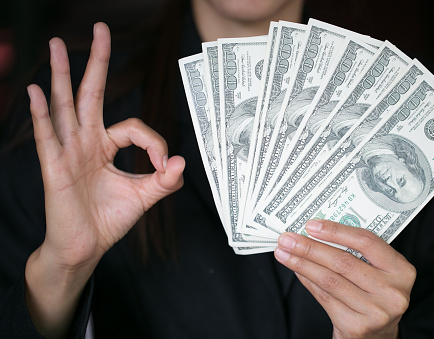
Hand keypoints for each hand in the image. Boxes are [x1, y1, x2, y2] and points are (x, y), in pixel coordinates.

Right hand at [25, 23, 183, 336]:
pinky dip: (41, 114)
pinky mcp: (54, 167)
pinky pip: (47, 136)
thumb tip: (182, 161)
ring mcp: (68, 151)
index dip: (153, 143)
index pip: (133, 128)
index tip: (164, 166)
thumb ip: (164, 180)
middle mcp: (86, 142)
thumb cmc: (108, 219)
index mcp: (105, 146)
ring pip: (65, 106)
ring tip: (58, 45)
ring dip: (62, 75)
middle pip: (91, 94)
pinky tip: (37, 92)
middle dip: (97, 62)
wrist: (85, 246)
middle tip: (100, 30)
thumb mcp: (143, 196)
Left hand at [274, 220, 415, 338]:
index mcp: (401, 270)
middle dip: (310, 248)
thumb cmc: (373, 296)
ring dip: (301, 264)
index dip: (336, 231)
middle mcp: (392, 291)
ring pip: (330, 280)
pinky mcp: (357, 326)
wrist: (377, 337)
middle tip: (287, 239)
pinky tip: (296, 271)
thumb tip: (315, 232)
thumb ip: (356, 253)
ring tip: (284, 253)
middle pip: (343, 261)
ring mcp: (376, 311)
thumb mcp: (376, 273)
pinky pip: (324, 297)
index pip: (366, 242)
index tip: (311, 225)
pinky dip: (307, 281)